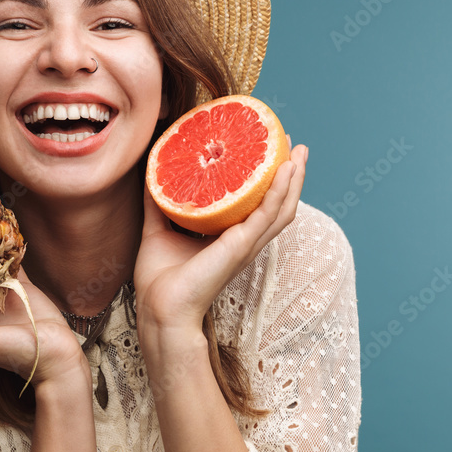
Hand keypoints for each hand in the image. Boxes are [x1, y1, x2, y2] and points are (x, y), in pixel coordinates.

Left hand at [133, 140, 307, 335]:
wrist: (160, 306)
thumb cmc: (160, 279)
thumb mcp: (159, 229)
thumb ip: (158, 203)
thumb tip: (152, 175)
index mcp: (228, 238)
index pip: (256, 206)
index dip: (266, 181)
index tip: (268, 152)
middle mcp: (242, 240)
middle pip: (277, 204)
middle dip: (289, 176)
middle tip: (293, 145)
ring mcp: (245, 243)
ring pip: (282, 209)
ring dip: (294, 180)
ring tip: (299, 153)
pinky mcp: (241, 245)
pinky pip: (267, 215)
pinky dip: (279, 192)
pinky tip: (286, 171)